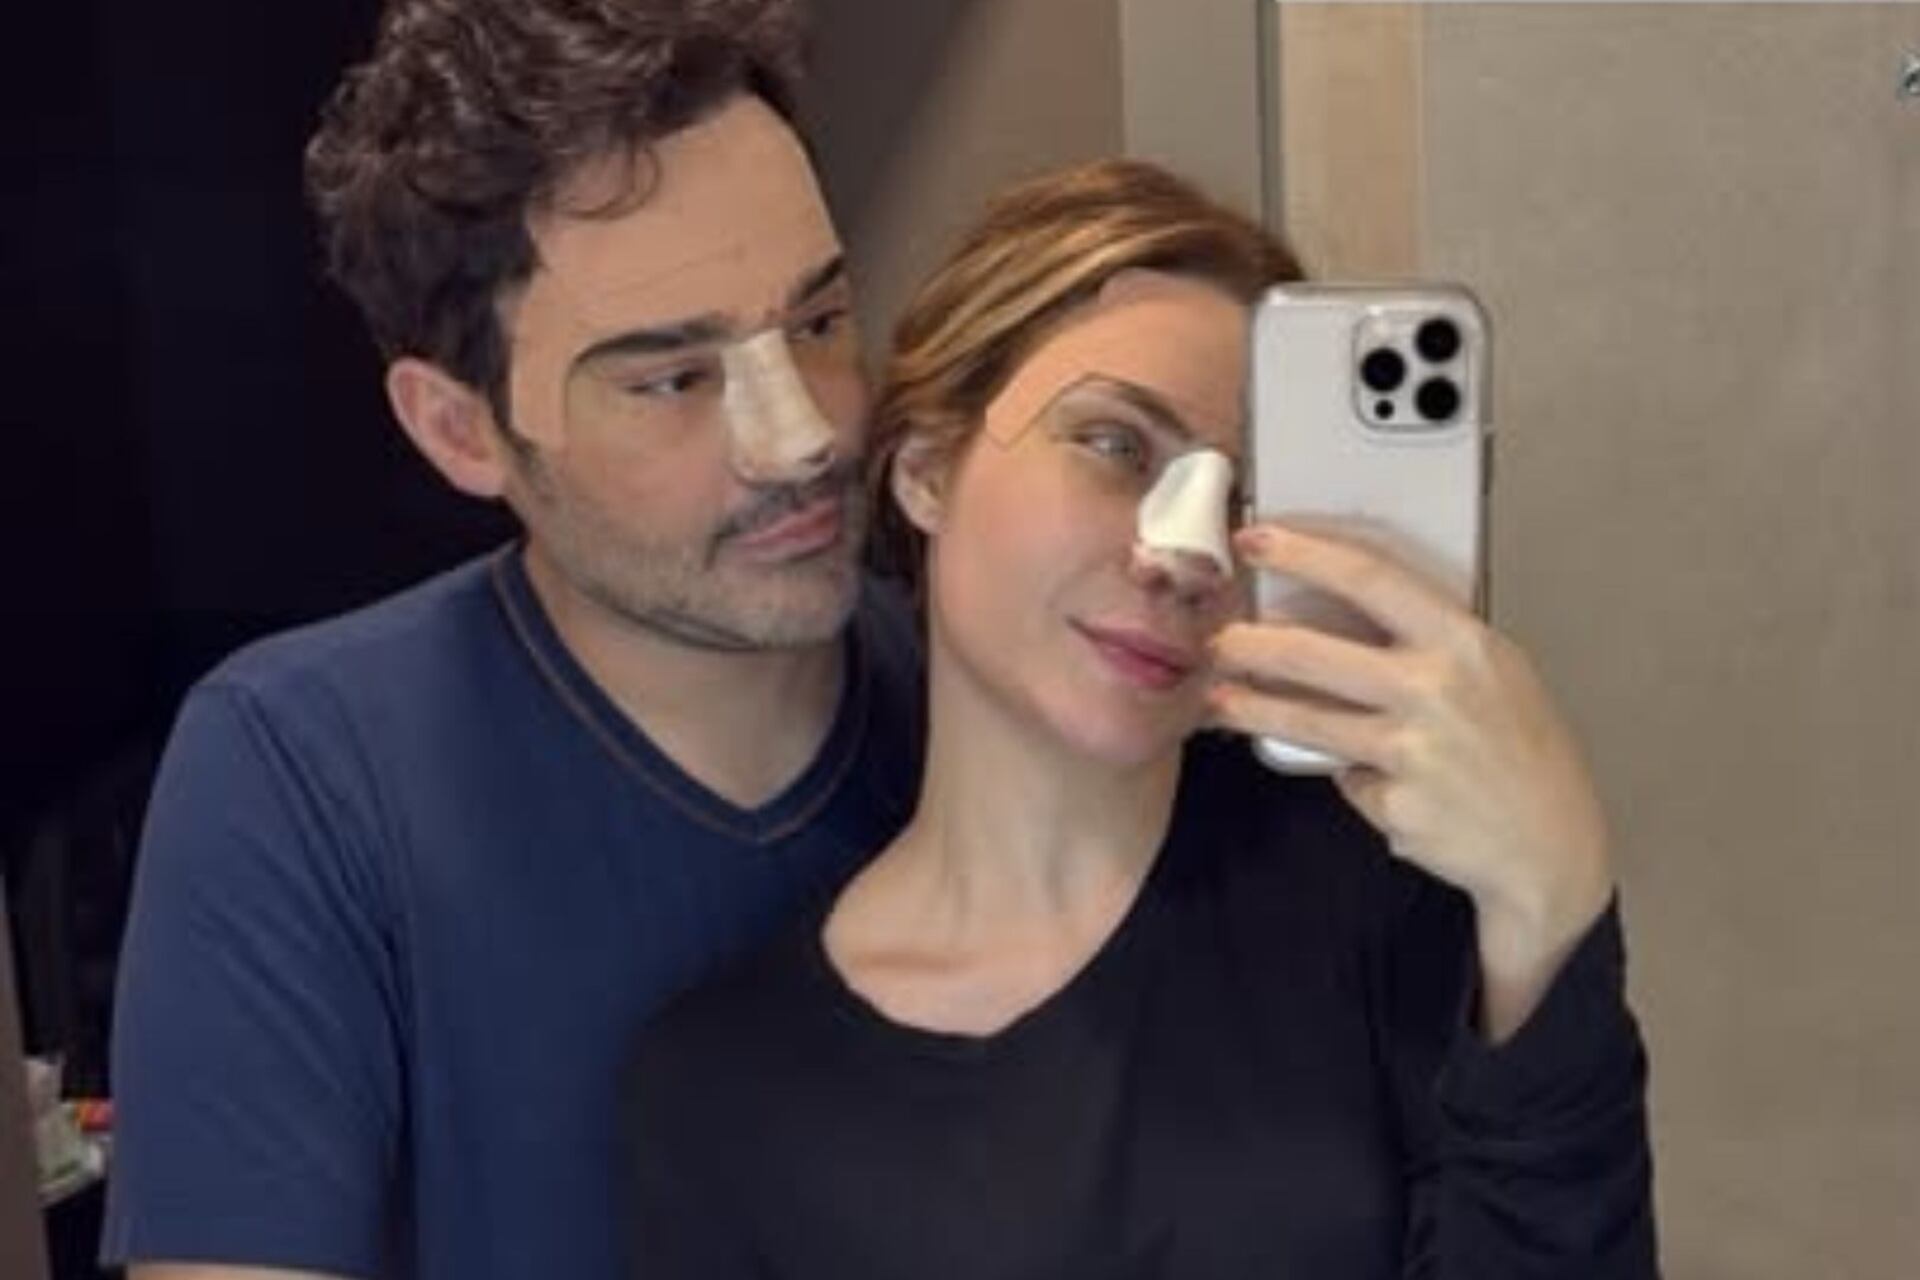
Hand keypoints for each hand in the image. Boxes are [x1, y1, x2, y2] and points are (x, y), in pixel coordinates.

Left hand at [1208, 523, 1614, 1037]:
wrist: (1548, 845)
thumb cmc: (1518, 748)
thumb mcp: (1493, 672)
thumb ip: (1427, 641)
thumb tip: (1334, 611)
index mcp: (1462, 642)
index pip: (1371, 578)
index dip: (1304, 554)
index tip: (1255, 540)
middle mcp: (1435, 690)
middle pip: (1314, 654)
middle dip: (1249, 645)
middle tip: (1215, 640)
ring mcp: (1411, 750)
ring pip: (1305, 722)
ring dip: (1251, 709)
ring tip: (1220, 701)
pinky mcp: (1393, 803)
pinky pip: (1345, 778)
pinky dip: (1348, 776)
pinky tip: (1375, 781)